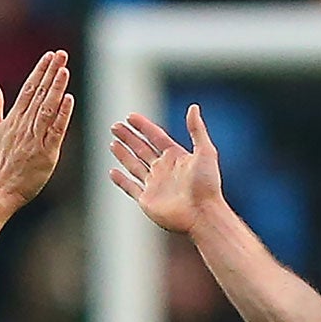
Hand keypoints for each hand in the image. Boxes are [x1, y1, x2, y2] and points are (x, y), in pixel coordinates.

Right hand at [0, 50, 73, 208]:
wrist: (1, 189)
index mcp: (13, 119)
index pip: (28, 89)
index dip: (40, 71)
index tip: (49, 56)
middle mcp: (24, 125)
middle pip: (39, 94)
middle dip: (51, 72)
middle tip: (61, 54)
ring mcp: (36, 138)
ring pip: (48, 108)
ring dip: (56, 88)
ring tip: (65, 70)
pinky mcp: (47, 153)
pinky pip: (56, 131)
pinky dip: (62, 115)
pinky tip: (68, 99)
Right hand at [108, 105, 225, 235]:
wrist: (203, 214)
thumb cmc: (207, 185)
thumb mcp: (206, 152)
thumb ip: (197, 130)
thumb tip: (194, 107)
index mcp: (176, 157)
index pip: (155, 137)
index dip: (143, 126)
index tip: (130, 116)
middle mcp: (164, 169)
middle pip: (142, 149)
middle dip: (129, 137)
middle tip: (115, 126)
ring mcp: (154, 185)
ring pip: (134, 165)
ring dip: (123, 154)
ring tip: (113, 142)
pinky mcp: (147, 200)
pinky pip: (130, 187)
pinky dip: (121, 180)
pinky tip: (113, 171)